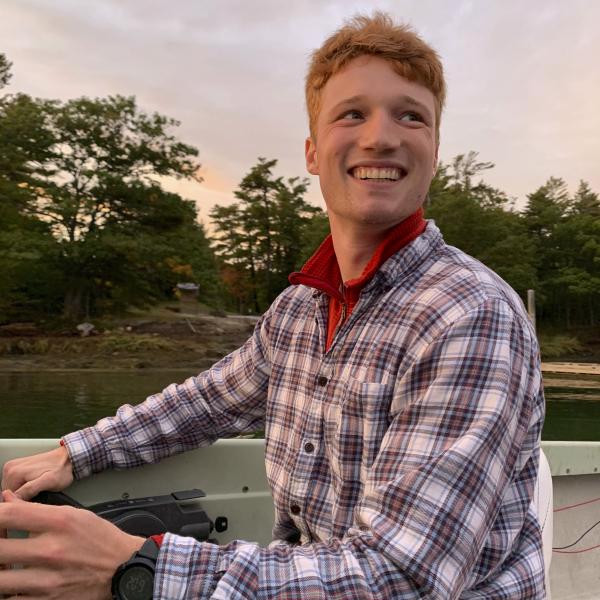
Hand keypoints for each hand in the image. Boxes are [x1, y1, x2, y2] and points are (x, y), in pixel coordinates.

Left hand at [0, 490, 144, 598]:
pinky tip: (12, 583)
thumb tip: (6, 500)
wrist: (123, 567)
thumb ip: (36, 509)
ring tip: (4, 564)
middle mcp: (52, 550)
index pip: (9, 515)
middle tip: (1, 542)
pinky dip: (8, 591)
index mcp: (60, 522)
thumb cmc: (100, 539)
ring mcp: (48, 580)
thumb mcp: (74, 514)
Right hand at [1, 447, 73, 499]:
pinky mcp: (18, 468)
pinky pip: (15, 484)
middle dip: (21, 499)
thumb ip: (30, 489)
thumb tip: (16, 497)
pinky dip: (23, 488)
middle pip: (9, 494)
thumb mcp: (49, 482)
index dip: (20, 504)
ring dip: (22, 494)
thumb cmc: (62, 469)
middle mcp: (10, 468)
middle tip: (37, 497)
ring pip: (12, 490)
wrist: (68, 457)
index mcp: (14, 472)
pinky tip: (34, 487)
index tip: (32, 504)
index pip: (8, 498)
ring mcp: (13, 467)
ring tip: (37, 491)